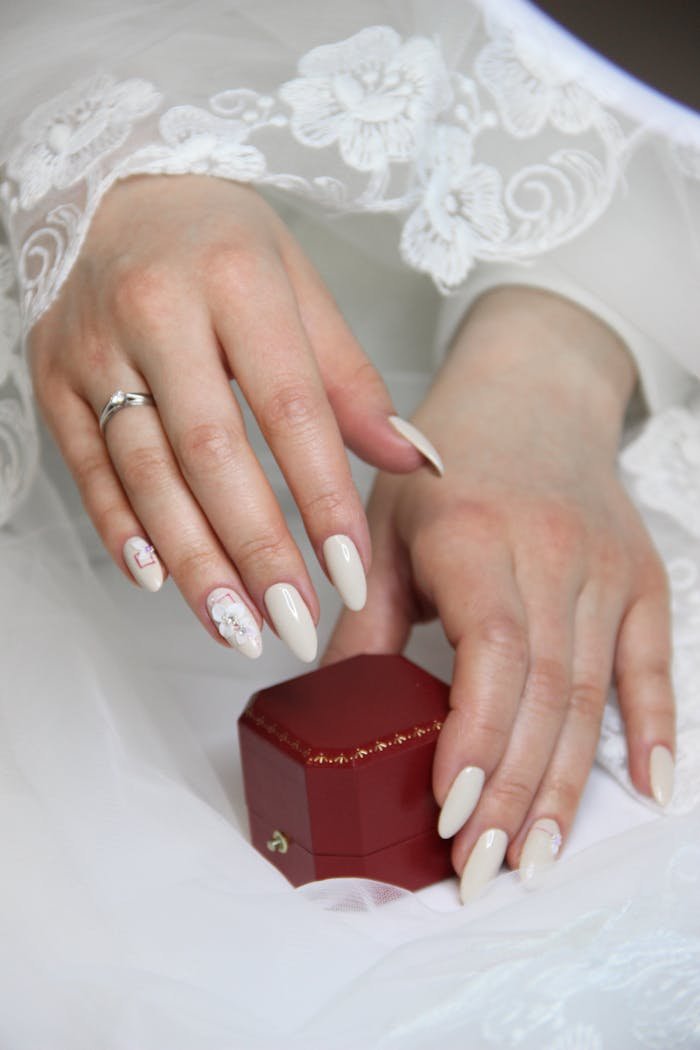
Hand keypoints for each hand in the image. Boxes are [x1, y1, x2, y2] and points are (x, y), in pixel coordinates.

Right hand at [29, 175, 431, 661]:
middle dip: (257, 550)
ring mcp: (93, 347)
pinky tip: (157, 580)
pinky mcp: (52, 376)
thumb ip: (353, 381)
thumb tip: (416, 462)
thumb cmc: (221, 242)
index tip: (353, 572)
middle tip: (295, 622)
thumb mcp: (299, 285)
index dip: (324, 499)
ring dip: (192, 559)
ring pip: (146, 473)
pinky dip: (121, 529)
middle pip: (212, 454)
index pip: (291, 409)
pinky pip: (86, 467)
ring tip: (238, 626)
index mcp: (237, 279)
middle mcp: (157, 311)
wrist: (113, 187)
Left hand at [324, 286, 674, 900]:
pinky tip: (646, 791)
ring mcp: (606, 569)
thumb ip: (363, 617)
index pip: (491, 652)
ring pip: (591, 695)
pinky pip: (652, 664)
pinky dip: (655, 729)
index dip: (475, 736)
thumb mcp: (382, 524)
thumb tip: (330, 709)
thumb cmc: (447, 462)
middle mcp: (553, 554)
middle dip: (513, 791)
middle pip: (543, 693)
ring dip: (566, 784)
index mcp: (477, 535)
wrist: (532, 397)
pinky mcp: (641, 579)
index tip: (449, 810)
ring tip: (537, 856)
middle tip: (483, 867)